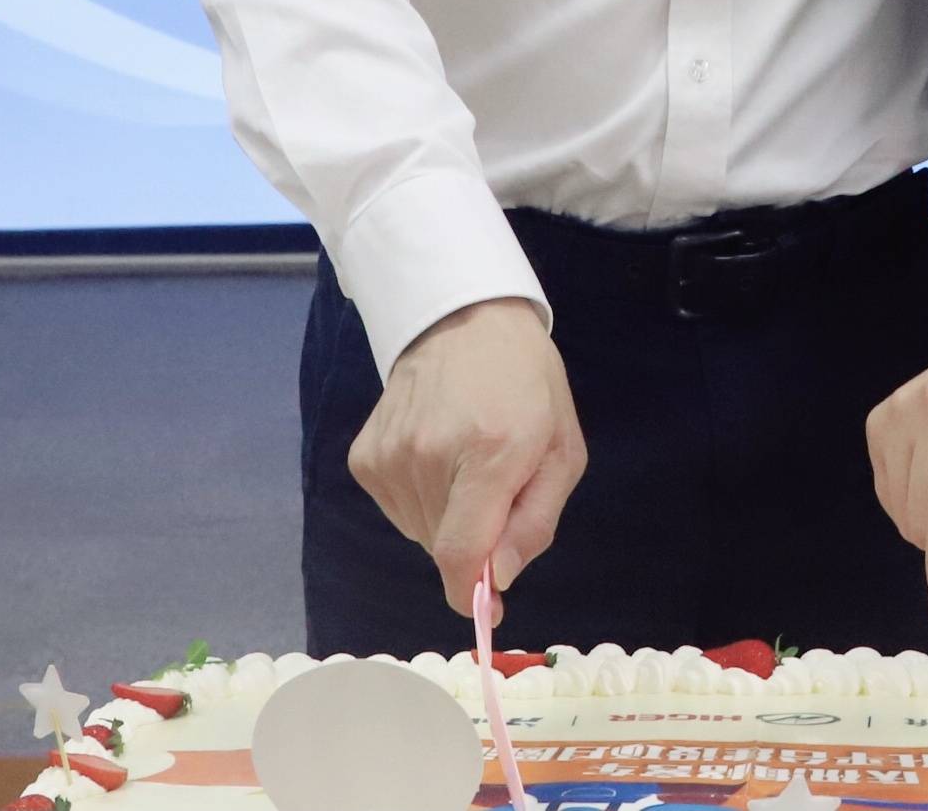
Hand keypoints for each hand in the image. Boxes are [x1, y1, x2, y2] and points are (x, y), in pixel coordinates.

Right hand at [346, 297, 587, 615]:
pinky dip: (420, 498)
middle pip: (443, 546)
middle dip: (473, 539)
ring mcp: (390, 454)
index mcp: (490, 453)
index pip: (459, 553)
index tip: (486, 608)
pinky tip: (436, 455)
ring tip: (466, 462)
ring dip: (446, 517)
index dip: (470, 593)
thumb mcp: (562, 451)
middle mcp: (430, 456)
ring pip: (419, 531)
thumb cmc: (526, 385)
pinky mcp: (364, 456)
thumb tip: (495, 579)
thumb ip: (535, 523)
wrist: (465, 320)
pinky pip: (396, 508)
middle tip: (495, 488)